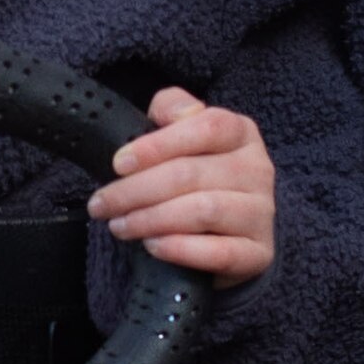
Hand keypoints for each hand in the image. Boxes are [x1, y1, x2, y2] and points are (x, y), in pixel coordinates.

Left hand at [91, 88, 273, 281]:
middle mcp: (258, 169)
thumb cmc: (196, 178)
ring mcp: (261, 213)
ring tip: (120, 226)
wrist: (228, 233)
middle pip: (192, 174)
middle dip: (136, 190)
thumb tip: (170, 115)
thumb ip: (172, 109)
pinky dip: (181, 249)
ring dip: (151, 220)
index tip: (118, 163)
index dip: (158, 144)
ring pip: (203, 211)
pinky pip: (220, 252)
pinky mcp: (258, 253)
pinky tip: (153, 246)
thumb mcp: (182, 135)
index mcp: (241, 132)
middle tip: (101, 204)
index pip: (206, 127)